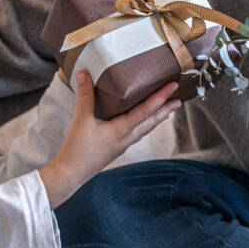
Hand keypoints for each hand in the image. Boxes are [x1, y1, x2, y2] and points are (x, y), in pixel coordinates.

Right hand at [39, 70, 179, 208]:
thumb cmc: (77, 149)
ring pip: (145, 129)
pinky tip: (141, 123)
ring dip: (157, 118)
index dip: (161, 97)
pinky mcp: (116, 148)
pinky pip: (136, 133)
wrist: (70, 174)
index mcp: (121, 130)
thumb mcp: (81, 120)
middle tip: (178, 99)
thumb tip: (83, 73)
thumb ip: (85, 95)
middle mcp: (126, 138)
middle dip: (165, 110)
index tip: (173, 86)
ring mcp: (122, 145)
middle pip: (151, 122)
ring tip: (166, 110)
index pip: (147, 110)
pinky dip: (144, 124)